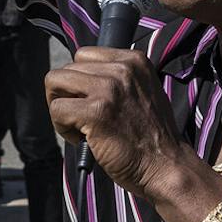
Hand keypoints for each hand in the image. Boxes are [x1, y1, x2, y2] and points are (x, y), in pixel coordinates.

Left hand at [45, 47, 196, 203]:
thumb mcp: (143, 91)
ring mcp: (108, 89)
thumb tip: (79, 77)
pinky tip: (82, 139)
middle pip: (67, 68)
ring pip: (54, 82)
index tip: (91, 102)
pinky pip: (56, 109)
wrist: (166, 166)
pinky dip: (62, 127)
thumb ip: (116, 78)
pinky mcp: (95, 112)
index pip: (84, 55)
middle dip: (67, 94)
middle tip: (82, 119)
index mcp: (134, 60)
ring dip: (61, 107)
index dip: (80, 81)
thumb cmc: (152, 137)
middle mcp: (122, 69)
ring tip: (80, 127)